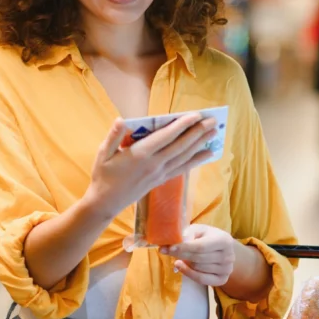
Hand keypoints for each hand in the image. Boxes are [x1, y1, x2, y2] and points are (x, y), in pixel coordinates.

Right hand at [83, 114, 216, 218]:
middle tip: (213, 121)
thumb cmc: (103, 175)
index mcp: (140, 155)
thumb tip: (122, 120)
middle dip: (198, 132)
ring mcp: (160, 174)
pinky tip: (206, 154)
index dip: (182, 126)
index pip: (166, 137)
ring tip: (214, 133)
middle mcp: (154, 164)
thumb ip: (114, 136)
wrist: (106, 203)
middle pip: (181, 146)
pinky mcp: (161, 180)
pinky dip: (196, 160)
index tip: (195, 115)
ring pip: (185, 157)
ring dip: (201, 144)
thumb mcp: (103, 154)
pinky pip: (182, 168)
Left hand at [161, 224, 236, 285]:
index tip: (169, 248)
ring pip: (198, 268)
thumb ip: (188, 234)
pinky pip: (201, 279)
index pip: (201, 247)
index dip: (184, 248)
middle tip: (168, 251)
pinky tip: (181, 266)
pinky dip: (188, 273)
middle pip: (198, 259)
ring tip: (181, 256)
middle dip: (181, 255)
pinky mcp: (223, 279)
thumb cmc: (207, 237)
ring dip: (186, 262)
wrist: (221, 248)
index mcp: (224, 240)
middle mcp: (229, 255)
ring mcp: (227, 269)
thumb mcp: (198, 230)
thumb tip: (175, 244)